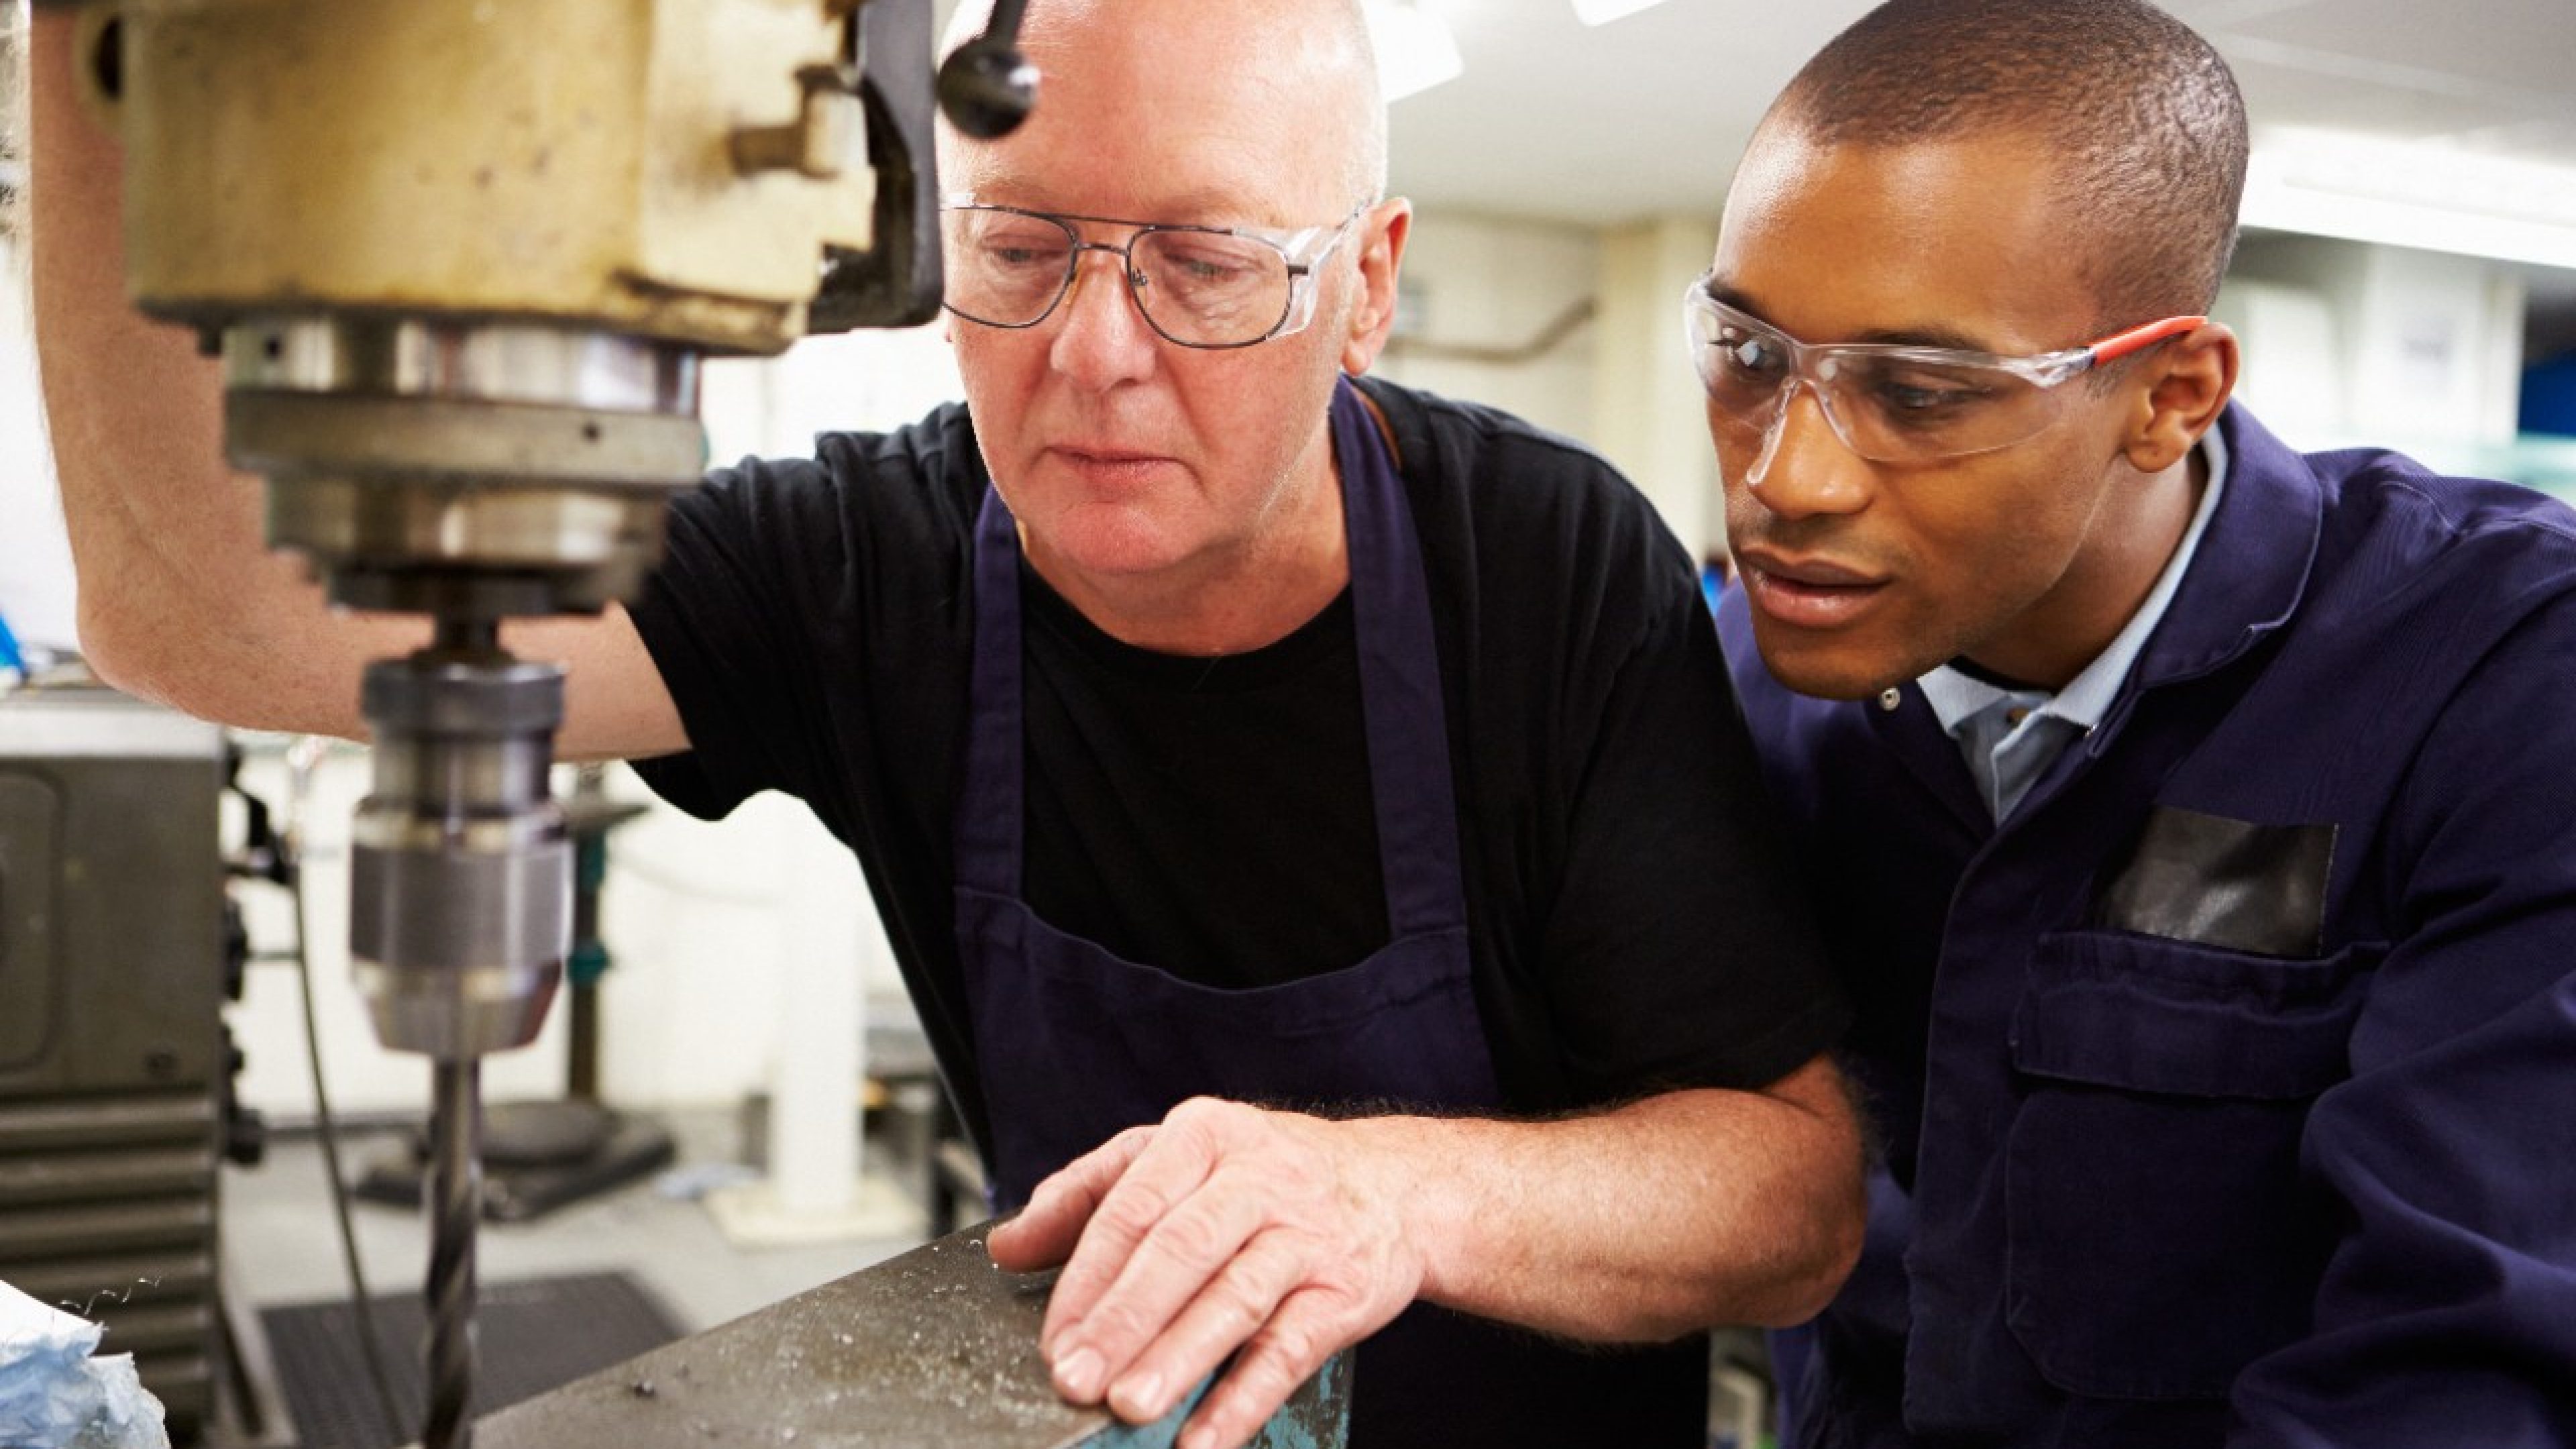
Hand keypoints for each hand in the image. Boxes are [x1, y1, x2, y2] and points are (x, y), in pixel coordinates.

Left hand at [986, 1097, 1427, 1448]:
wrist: (1395, 1188)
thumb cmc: (1267, 1178)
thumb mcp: (1180, 1159)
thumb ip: (1089, 1196)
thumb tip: (1008, 1245)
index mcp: (1203, 1136)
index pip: (1132, 1208)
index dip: (1086, 1277)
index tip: (1052, 1337)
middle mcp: (1258, 1178)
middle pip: (1180, 1250)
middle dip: (1122, 1320)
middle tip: (1076, 1377)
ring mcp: (1306, 1235)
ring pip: (1235, 1298)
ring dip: (1178, 1358)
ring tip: (1129, 1406)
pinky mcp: (1344, 1291)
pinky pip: (1289, 1350)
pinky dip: (1242, 1398)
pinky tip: (1202, 1437)